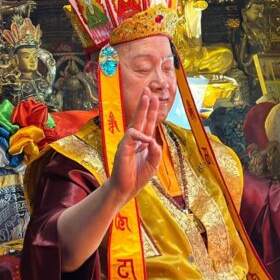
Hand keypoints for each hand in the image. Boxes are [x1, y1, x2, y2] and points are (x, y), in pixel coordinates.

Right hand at [107, 87, 161, 204]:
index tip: (155, 99)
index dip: (152, 112)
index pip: (148, 124)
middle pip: (141, 118)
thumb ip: (155, 151)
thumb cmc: (137, 176)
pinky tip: (146, 139)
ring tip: (147, 97)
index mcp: (143, 142)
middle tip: (149, 90)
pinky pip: (132, 135)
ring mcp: (129, 142)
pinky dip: (140, 136)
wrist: (126, 188)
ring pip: (136, 121)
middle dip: (146, 104)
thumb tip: (153, 140)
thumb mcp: (153, 163)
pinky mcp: (123, 147)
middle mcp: (135, 139)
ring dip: (142, 109)